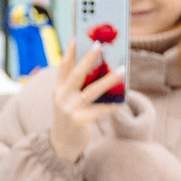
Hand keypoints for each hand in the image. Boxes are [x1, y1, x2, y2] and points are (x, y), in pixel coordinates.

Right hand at [49, 45, 121, 163]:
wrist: (62, 145)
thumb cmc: (69, 118)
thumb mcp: (67, 100)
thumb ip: (77, 85)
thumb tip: (100, 67)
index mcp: (58, 89)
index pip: (63, 66)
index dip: (70, 50)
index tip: (78, 35)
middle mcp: (61, 98)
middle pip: (76, 74)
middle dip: (88, 58)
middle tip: (100, 44)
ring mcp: (69, 110)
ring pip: (91, 91)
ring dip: (108, 79)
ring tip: (122, 70)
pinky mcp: (79, 121)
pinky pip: (99, 110)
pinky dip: (111, 105)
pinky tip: (121, 100)